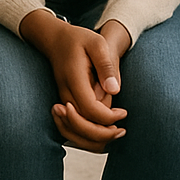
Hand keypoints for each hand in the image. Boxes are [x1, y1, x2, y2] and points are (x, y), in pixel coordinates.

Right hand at [20, 11, 129, 151]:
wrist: (56, 40)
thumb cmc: (79, 40)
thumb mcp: (97, 43)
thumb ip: (106, 65)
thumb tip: (114, 91)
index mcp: (74, 80)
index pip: (89, 110)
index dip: (108, 118)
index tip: (124, 113)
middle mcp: (65, 94)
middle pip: (80, 127)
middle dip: (103, 134)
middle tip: (122, 130)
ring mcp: (62, 101)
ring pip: (73, 133)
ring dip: (94, 139)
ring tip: (116, 133)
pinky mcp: (64, 105)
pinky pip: (72, 129)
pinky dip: (87, 136)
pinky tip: (104, 131)